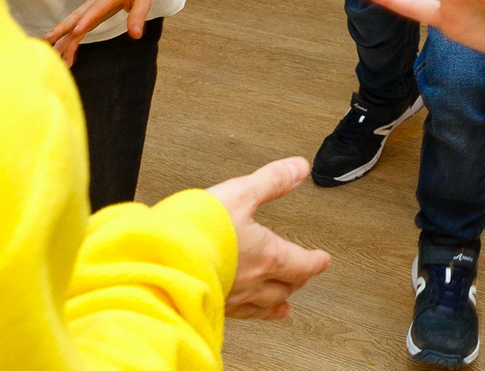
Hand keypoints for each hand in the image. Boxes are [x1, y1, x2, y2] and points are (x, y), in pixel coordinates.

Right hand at [45, 0, 150, 66]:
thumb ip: (138, 16)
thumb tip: (136, 35)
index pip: (95, 10)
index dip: (86, 20)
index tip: (76, 31)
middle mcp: (94, 3)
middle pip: (76, 17)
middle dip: (62, 29)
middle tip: (49, 41)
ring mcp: (89, 8)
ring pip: (72, 23)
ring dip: (61, 37)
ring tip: (52, 53)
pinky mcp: (89, 14)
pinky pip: (76, 28)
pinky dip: (70, 40)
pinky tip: (65, 55)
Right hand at [205, 158, 332, 320]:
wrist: (161, 259)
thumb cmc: (199, 230)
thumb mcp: (241, 193)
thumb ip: (272, 181)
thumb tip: (298, 169)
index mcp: (268, 256)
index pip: (302, 264)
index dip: (316, 262)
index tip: (323, 260)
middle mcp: (253, 282)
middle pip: (285, 286)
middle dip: (297, 280)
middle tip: (302, 277)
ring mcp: (232, 296)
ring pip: (263, 305)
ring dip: (276, 303)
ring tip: (282, 307)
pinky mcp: (210, 303)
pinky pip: (239, 314)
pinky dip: (249, 313)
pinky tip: (241, 311)